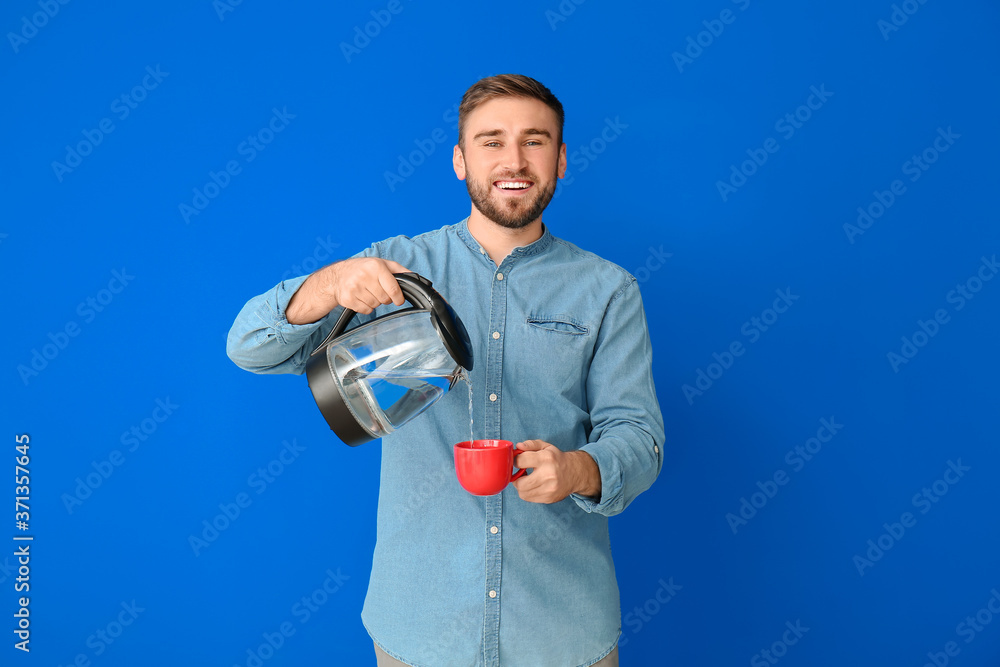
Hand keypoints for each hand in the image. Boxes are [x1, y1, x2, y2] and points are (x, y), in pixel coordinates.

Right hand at [286, 257, 410, 323]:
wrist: (337, 276)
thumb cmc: (363, 269)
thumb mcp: (382, 264)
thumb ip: (400, 271)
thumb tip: (416, 279)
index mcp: (376, 267)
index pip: (393, 290)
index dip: (398, 298)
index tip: (398, 300)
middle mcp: (364, 276)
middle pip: (385, 299)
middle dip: (384, 298)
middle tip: (377, 290)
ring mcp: (354, 288)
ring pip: (375, 306)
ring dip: (374, 302)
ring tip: (367, 292)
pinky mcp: (347, 299)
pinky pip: (366, 310)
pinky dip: (366, 307)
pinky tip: (361, 297)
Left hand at [511, 439, 601, 503]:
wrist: (576, 473)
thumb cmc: (557, 459)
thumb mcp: (545, 446)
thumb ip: (530, 444)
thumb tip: (518, 447)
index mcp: (546, 459)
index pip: (520, 461)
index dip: (515, 461)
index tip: (518, 462)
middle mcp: (548, 475)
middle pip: (519, 483)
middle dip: (516, 479)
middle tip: (521, 474)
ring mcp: (549, 489)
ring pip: (523, 493)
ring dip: (522, 487)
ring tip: (528, 480)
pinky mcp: (549, 498)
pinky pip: (530, 499)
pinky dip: (528, 493)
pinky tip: (534, 485)